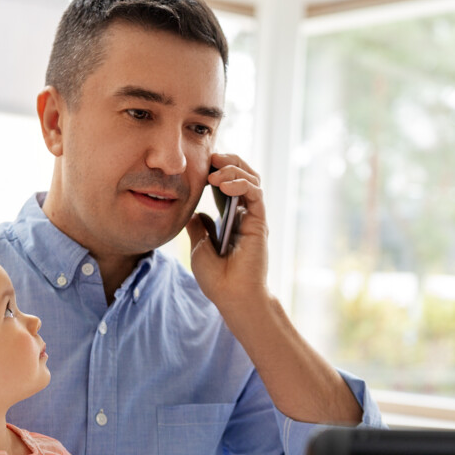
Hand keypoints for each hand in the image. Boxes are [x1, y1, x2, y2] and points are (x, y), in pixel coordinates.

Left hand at [187, 152, 268, 308]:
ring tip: (214, 171)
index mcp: (231, 218)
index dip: (217, 169)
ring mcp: (254, 217)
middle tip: (210, 157)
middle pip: (243, 175)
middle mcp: (245, 214)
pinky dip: (241, 184)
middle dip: (228, 161)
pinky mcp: (260, 222)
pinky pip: (255, 194)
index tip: (200, 164)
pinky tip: (224, 184)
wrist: (232, 297)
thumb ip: (199, 228)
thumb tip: (194, 213)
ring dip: (234, 169)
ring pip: (252, 179)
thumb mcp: (199, 248)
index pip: (227, 184)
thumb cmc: (217, 279)